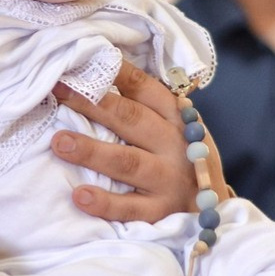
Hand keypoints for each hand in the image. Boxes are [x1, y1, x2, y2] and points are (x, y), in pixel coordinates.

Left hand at [52, 63, 226, 222]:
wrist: (216, 210)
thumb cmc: (183, 159)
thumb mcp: (175, 127)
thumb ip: (144, 106)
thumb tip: (96, 75)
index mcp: (175, 117)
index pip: (144, 89)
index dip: (112, 73)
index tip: (78, 63)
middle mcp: (174, 144)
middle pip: (130, 120)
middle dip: (93, 104)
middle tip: (58, 92)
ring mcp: (168, 179)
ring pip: (127, 162)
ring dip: (92, 152)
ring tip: (59, 142)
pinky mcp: (160, 213)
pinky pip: (130, 209)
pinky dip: (106, 204)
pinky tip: (80, 195)